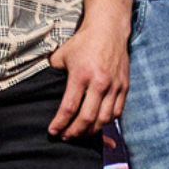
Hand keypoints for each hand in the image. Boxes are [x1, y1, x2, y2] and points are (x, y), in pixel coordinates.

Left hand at [47, 19, 128, 138]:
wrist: (108, 30)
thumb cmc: (81, 43)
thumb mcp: (60, 56)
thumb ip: (53, 74)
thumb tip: (44, 89)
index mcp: (81, 75)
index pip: (69, 107)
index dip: (60, 123)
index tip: (53, 131)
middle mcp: (100, 83)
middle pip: (88, 118)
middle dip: (75, 132)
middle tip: (65, 137)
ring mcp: (115, 86)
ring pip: (105, 118)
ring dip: (91, 131)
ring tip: (79, 134)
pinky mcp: (125, 86)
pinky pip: (117, 111)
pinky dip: (107, 122)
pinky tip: (96, 124)